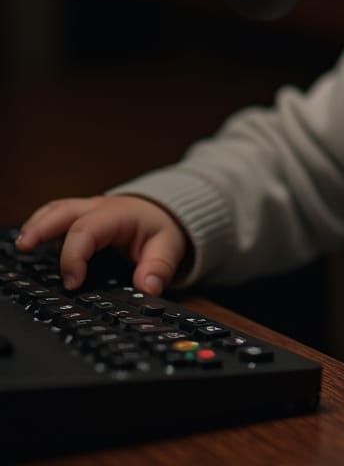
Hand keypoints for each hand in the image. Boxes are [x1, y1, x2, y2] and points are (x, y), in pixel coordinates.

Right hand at [15, 195, 188, 296]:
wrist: (161, 213)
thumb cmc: (159, 229)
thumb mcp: (168, 246)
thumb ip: (159, 268)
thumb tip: (148, 288)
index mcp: (117, 214)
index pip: (87, 230)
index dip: (74, 256)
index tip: (73, 284)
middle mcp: (97, 209)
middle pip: (63, 212)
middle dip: (40, 228)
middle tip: (23, 246)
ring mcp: (85, 211)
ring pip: (54, 211)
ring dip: (36, 227)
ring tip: (21, 246)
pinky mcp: (78, 218)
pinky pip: (55, 219)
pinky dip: (41, 230)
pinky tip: (31, 248)